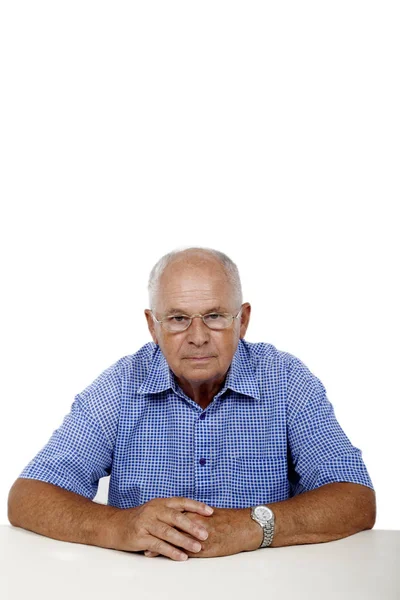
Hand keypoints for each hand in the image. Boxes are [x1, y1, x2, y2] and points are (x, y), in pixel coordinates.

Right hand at [109, 497, 212, 560]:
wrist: (116, 525)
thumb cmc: (141, 519)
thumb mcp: (156, 511)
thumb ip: (172, 513)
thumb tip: (196, 518)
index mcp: (161, 503)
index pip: (182, 502)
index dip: (196, 506)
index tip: (211, 512)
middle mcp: (154, 510)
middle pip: (176, 517)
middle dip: (193, 526)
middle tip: (206, 534)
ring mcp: (147, 523)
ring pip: (168, 532)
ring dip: (184, 541)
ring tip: (197, 548)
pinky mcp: (140, 537)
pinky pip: (158, 545)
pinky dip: (171, 551)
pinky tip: (181, 556)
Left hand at [145, 507, 262, 558]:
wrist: (245, 526)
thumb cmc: (230, 519)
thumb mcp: (211, 514)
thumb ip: (197, 514)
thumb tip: (186, 514)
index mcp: (195, 513)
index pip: (172, 516)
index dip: (159, 521)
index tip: (148, 524)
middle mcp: (195, 523)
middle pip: (170, 528)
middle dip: (155, 533)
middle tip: (142, 537)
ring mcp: (199, 536)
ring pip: (176, 541)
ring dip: (161, 546)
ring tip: (148, 550)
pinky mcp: (205, 548)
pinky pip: (186, 553)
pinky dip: (174, 556)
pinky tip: (167, 560)